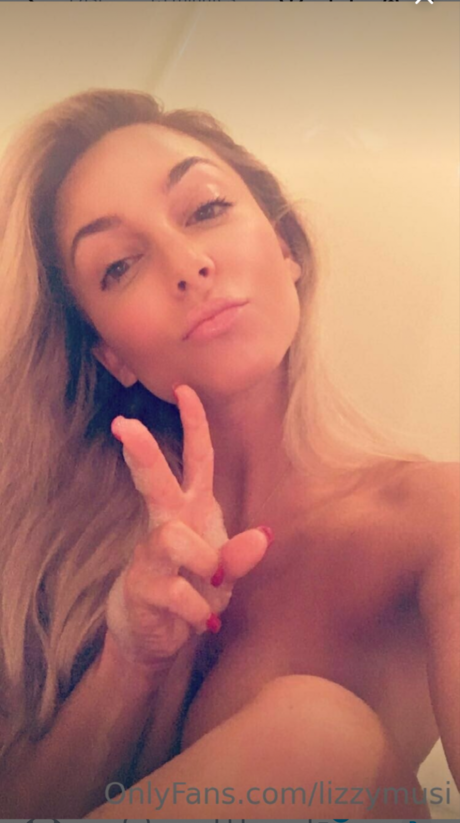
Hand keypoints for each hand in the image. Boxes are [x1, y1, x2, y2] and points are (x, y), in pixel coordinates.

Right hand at [104, 384, 271, 669]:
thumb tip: (263, 535)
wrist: (158, 640)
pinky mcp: (142, 589)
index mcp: (191, 512)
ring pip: (173, 538)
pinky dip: (201, 610)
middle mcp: (167, 526)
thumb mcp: (225, 576)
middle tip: (123, 424)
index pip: (195, 461)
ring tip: (211, 590)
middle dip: (143, 451)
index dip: (193, 425)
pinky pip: (181, 592)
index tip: (185, 389)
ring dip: (204, 564)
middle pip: (155, 482)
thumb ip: (241, 555)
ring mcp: (149, 557)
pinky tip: (203, 621)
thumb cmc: (193, 593)